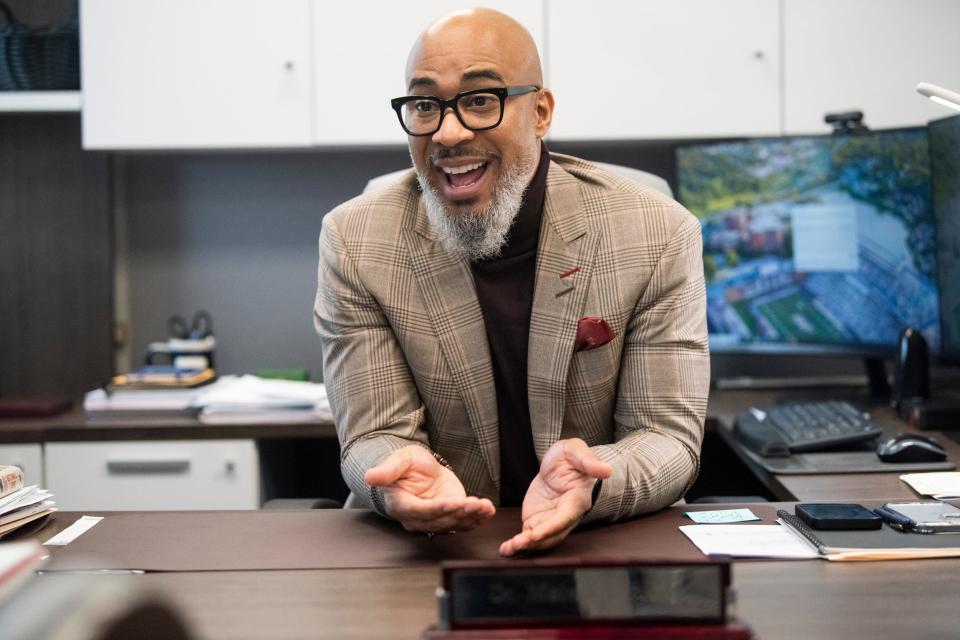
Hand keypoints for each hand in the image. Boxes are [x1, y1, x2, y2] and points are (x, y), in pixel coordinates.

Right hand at [365, 445, 495, 532]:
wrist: (418, 470)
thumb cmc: (406, 464)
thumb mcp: (399, 460)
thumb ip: (387, 471)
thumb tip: (369, 476)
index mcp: (401, 505)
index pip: (420, 511)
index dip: (436, 509)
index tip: (451, 503)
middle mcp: (417, 518)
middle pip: (440, 520)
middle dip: (459, 513)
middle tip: (474, 504)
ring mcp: (434, 520)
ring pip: (453, 524)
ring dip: (471, 517)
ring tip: (484, 507)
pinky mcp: (450, 517)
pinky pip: (463, 522)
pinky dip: (477, 518)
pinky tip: (488, 510)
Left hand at [499, 438, 611, 556]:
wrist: (559, 464)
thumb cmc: (570, 457)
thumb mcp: (576, 451)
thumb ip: (589, 462)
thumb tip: (606, 470)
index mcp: (576, 500)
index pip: (564, 518)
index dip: (551, 527)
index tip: (535, 534)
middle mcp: (564, 515)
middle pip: (552, 534)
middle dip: (535, 542)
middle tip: (517, 544)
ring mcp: (550, 520)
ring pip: (540, 539)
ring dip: (525, 546)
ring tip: (508, 550)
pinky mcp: (538, 521)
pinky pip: (529, 536)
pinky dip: (518, 545)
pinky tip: (506, 550)